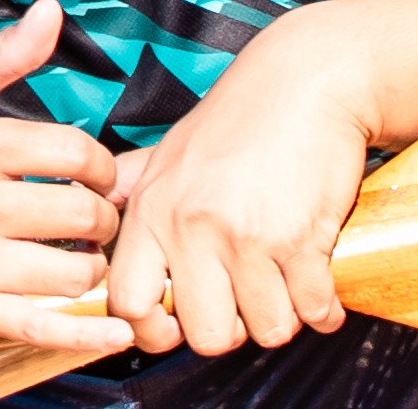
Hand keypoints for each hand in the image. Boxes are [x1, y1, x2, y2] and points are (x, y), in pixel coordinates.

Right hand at [0, 0, 130, 352]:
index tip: (94, 172)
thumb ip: (4, 52)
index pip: (75, 153)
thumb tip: (51, 10)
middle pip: (81, 214)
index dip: (102, 163)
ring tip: (80, 252)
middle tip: (93, 215)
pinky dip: (88, 335)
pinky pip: (44, 329)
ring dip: (92, 265)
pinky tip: (116, 329)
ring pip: (73, 274)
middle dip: (102, 215)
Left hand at [103, 14, 381, 354]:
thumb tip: (92, 215)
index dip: (152, 332)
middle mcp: (191, 227)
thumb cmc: (237, 120)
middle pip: (207, 335)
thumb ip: (131, 190)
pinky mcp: (301, 240)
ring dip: (284, 314)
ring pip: (267, 329)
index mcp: (151, 210)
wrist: (306, 81)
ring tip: (285, 279)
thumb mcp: (167, 153)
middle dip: (233, 328)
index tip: (178, 327)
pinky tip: (319, 281)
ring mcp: (247, 236)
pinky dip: (325, 307)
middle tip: (246, 298)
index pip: (127, 304)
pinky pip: (315, 311)